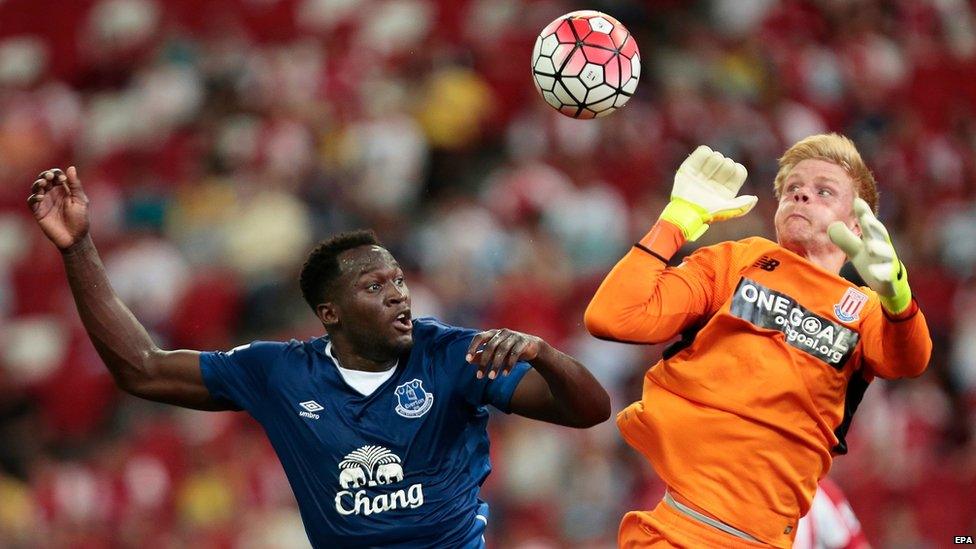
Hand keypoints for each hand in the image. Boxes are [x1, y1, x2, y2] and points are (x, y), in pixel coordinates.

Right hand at [28, 167, 90, 250]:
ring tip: (43, 184)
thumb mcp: (81, 200)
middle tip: (49, 176)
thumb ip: (75, 185)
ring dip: (38, 184)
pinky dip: (34, 197)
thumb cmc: (80, 219)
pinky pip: (32, 202)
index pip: (56, 176)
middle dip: (45, 175)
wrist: (75, 238)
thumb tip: (71, 167)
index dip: (57, 174)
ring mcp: (45, 202)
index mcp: (64, 190)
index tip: (63, 179)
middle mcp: (53, 194)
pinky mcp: (38, 212)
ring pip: (36, 188)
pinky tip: (40, 197)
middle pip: (44, 179)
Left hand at [465, 329, 543, 379]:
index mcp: (493, 333)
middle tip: (479, 376)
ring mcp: (513, 336)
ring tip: (492, 377)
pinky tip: (505, 374)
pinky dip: (509, 365)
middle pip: (490, 346)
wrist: (531, 346)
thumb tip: (469, 360)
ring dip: (496, 365)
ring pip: (502, 350)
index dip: (473, 347)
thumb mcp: (495, 352)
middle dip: (484, 362)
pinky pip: (515, 354)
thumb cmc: (509, 349)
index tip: (467, 359)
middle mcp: (502, 333)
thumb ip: (482, 355)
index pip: (479, 337)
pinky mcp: (523, 342)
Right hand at [660, 145, 756, 240]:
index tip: (728, 181)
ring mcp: (703, 172)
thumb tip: (754, 198)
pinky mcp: (690, 167)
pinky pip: (703, 151)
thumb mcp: (728, 210)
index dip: (736, 172)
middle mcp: (715, 179)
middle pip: (728, 162)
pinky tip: (699, 166)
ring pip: (716, 155)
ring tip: (703, 175)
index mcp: (726, 189)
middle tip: (712, 180)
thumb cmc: (707, 212)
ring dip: (712, 163)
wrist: (686, 210)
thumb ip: (743, 205)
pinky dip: (703, 154)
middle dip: (722, 169)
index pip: (739, 171)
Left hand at [828, 198, 911, 313]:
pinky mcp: (890, 277)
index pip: (868, 223)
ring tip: (870, 247)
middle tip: (866, 219)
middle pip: (880, 234)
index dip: (864, 212)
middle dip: (874, 226)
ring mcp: (888, 261)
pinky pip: (887, 274)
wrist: (888, 282)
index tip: (857, 202)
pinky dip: (881, 273)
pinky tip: (874, 272)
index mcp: (873, 237)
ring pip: (887, 253)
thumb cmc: (871, 260)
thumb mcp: (856, 248)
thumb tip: (832, 225)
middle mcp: (883, 246)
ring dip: (879, 248)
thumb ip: (845, 237)